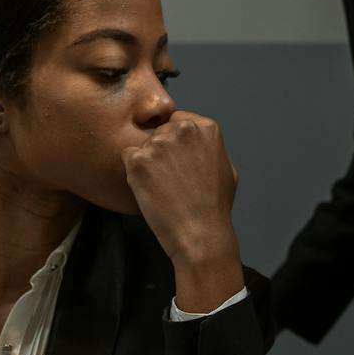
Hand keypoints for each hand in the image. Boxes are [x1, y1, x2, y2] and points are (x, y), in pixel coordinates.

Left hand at [122, 112, 244, 312]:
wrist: (200, 233)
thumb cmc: (214, 207)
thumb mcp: (226, 168)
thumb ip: (208, 146)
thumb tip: (195, 141)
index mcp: (205, 128)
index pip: (178, 121)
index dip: (175, 142)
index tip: (178, 161)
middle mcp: (182, 129)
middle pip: (159, 131)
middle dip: (161, 151)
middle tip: (169, 178)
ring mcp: (158, 143)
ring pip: (143, 145)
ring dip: (147, 162)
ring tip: (162, 187)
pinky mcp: (138, 160)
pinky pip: (127, 157)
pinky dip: (133, 172)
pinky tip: (149, 189)